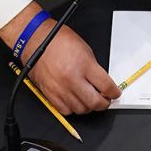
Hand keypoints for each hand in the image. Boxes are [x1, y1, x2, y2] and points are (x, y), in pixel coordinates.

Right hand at [0, 4, 120, 114]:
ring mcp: (60, 88)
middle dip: (104, 103)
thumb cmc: (58, 41)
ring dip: (88, 107)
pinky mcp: (50, 93)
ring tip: (89, 100)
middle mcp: (72, 78)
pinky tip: (75, 101)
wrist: (35, 40)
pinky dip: (73, 109)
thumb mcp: (85, 50)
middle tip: (105, 100)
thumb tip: (103, 83)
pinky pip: (65, 110)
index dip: (114, 92)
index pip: (106, 87)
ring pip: (81, 109)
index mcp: (84, 65)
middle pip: (95, 103)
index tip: (115, 93)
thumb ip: (95, 69)